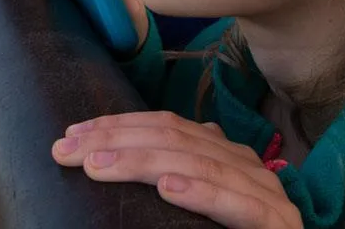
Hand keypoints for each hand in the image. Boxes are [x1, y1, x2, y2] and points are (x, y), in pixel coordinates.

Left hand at [53, 112, 301, 228]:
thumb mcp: (194, 205)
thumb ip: (169, 178)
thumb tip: (106, 161)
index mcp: (223, 155)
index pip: (166, 127)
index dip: (116, 127)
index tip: (71, 137)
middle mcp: (244, 164)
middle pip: (175, 138)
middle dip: (116, 139)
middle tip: (68, 149)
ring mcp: (264, 192)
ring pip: (199, 164)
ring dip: (143, 162)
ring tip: (99, 164)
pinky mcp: (276, 224)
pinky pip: (238, 205)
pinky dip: (202, 194)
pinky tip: (169, 188)